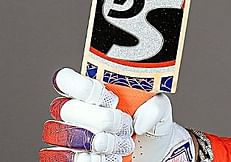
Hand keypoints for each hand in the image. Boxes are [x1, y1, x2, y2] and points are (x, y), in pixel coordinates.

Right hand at [41, 68, 194, 161]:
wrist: (152, 148)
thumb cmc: (149, 121)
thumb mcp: (160, 108)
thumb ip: (155, 107)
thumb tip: (140, 122)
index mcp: (93, 90)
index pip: (67, 80)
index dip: (83, 87)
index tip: (110, 99)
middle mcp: (76, 111)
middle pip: (68, 109)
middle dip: (103, 119)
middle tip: (126, 125)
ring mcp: (71, 135)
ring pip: (70, 136)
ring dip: (103, 142)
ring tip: (125, 143)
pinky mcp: (73, 157)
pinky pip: (71, 158)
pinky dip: (95, 159)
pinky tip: (114, 156)